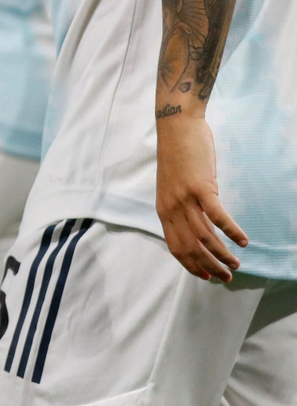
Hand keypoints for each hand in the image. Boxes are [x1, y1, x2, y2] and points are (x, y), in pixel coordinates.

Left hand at [156, 115, 246, 282]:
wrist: (176, 128)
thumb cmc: (178, 157)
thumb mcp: (172, 188)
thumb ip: (182, 209)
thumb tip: (198, 228)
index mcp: (163, 209)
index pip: (175, 246)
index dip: (191, 265)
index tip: (206, 277)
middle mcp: (171, 207)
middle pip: (190, 247)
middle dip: (209, 266)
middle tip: (226, 277)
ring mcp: (185, 198)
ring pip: (204, 236)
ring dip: (222, 254)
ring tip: (235, 264)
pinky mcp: (200, 187)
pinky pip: (218, 216)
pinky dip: (231, 231)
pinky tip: (243, 241)